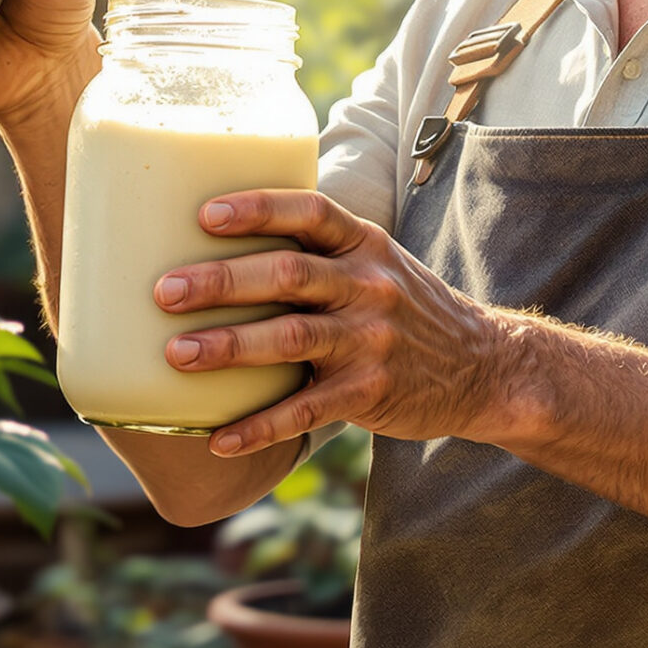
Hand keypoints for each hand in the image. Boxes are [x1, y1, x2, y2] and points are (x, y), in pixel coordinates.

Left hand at [151, 191, 530, 456]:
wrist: (483, 366)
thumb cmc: (404, 308)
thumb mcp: (376, 261)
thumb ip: (318, 250)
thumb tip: (218, 232)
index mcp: (364, 245)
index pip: (310, 211)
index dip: (258, 209)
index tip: (203, 214)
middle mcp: (368, 286)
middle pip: (288, 276)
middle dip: (222, 282)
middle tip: (164, 291)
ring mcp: (371, 341)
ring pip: (291, 339)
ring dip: (228, 348)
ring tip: (175, 356)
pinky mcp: (370, 393)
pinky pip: (307, 411)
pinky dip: (259, 427)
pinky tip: (219, 438)